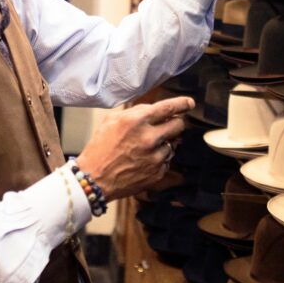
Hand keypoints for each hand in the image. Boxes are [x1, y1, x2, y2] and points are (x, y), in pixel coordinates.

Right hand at [77, 95, 193, 201]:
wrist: (94, 179)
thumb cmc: (100, 148)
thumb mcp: (111, 120)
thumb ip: (135, 112)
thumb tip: (154, 109)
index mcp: (137, 121)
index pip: (169, 107)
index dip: (182, 104)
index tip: (189, 103)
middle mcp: (149, 138)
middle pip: (178, 125)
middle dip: (175, 123)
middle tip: (168, 126)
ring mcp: (155, 157)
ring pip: (173, 144)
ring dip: (164, 143)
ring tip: (145, 148)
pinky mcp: (157, 172)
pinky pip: (167, 160)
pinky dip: (159, 159)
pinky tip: (143, 161)